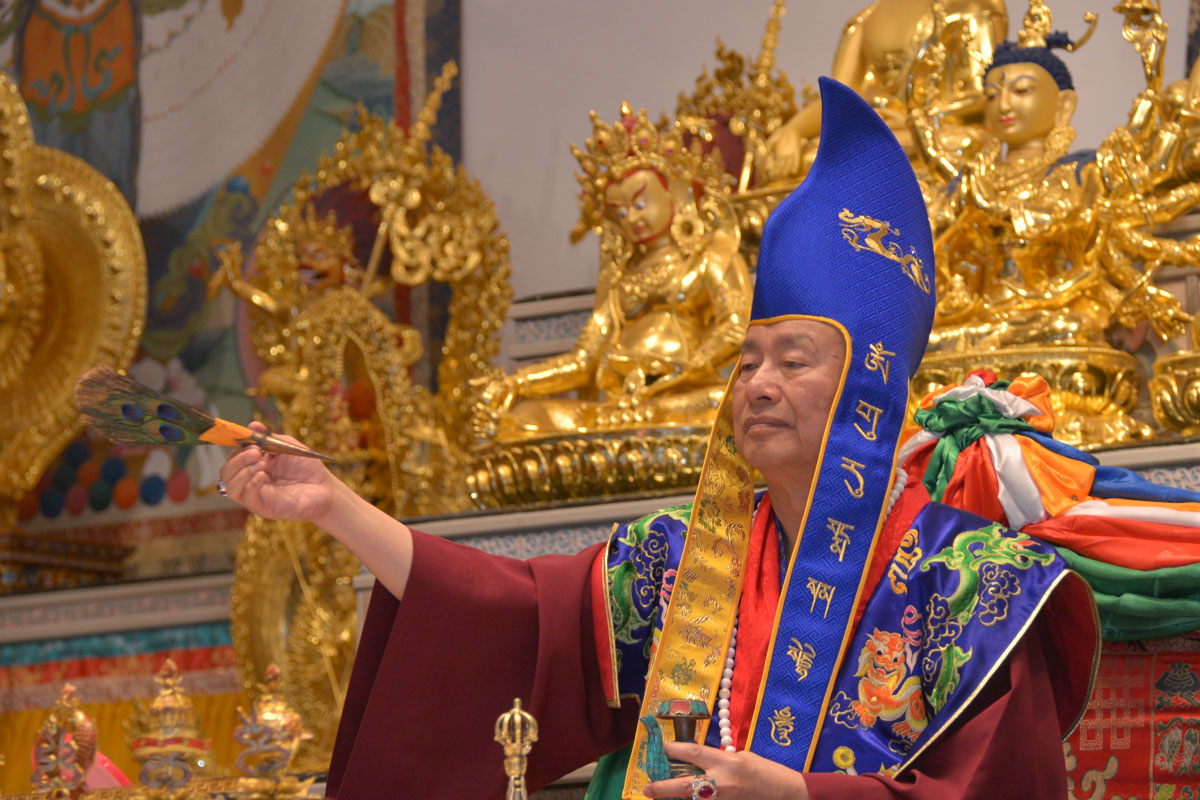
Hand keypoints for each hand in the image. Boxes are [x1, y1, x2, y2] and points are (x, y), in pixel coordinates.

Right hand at [218, 422, 340, 524]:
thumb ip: (268, 436)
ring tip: (261, 464)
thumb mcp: (287, 446)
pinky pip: (247, 497)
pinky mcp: (264, 507)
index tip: (252, 443)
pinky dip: (251, 484)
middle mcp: (251, 482)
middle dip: (238, 460)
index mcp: (254, 467)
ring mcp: (256, 496)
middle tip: (256, 453)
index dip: (237, 450)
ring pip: (230, 487)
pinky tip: (263, 475)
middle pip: (226, 473)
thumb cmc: (307, 467)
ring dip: (242, 472)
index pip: (232, 459)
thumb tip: (252, 425)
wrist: (325, 487)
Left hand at [643, 742, 808, 799]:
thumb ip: (718, 759)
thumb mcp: (741, 757)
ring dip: (676, 799)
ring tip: (661, 797)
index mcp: (727, 762)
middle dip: (663, 787)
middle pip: (686, 786)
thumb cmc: (767, 772)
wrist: (789, 794)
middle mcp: (724, 783)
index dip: (673, 750)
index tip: (661, 748)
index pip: (693, 754)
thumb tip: (695, 762)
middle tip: (647, 789)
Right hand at [762, 127, 803, 181]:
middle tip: (777, 175)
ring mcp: (790, 155)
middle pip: (781, 166)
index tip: (771, 174)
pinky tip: (793, 171)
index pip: (775, 164)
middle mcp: (784, 157)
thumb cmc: (780, 134)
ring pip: (788, 165)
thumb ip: (768, 146)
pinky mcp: (797, 153)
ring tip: (784, 174)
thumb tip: (763, 154)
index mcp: (777, 155)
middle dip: (779, 170)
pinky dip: (795, 166)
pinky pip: (796, 161)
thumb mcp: (772, 140)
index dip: (773, 169)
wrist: (791, 129)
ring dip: (786, 169)